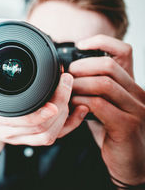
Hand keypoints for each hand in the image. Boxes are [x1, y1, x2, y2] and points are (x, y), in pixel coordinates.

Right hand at [0, 73, 87, 155]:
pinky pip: (54, 137)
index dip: (41, 113)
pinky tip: (78, 111)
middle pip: (41, 127)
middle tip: (67, 83)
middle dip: (60, 104)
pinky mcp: (32, 140)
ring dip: (65, 116)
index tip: (55, 96)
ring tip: (71, 95)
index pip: (24, 119)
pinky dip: (70, 125)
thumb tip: (14, 50)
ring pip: (49, 135)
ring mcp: (21, 138)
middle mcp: (8, 131)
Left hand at [70, 34, 144, 184]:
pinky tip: (74, 106)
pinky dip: (82, 102)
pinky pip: (100, 105)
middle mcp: (137, 93)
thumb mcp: (104, 104)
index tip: (79, 45)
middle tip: (66, 75)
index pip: (123, 51)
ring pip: (104, 83)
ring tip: (67, 92)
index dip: (101, 41)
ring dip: (79, 85)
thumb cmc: (113, 131)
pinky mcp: (127, 125)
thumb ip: (93, 89)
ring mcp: (136, 109)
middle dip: (81, 66)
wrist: (131, 162)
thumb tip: (67, 74)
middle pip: (109, 65)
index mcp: (131, 84)